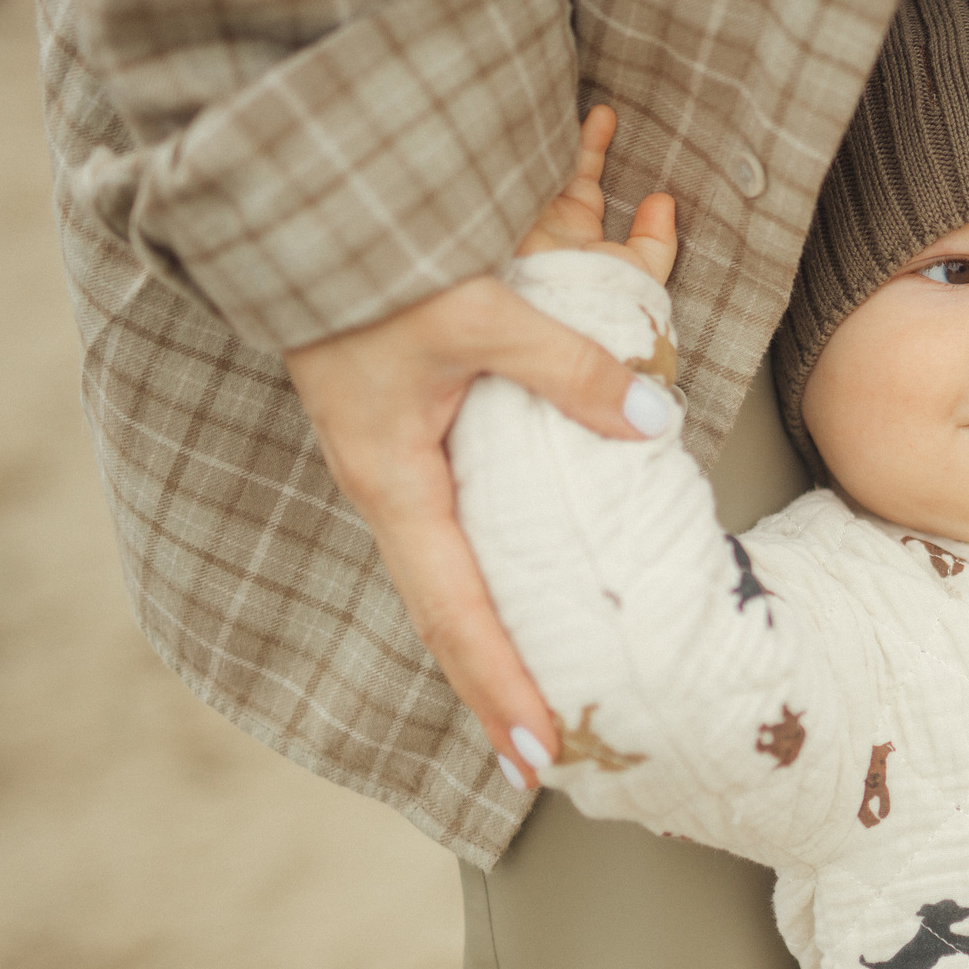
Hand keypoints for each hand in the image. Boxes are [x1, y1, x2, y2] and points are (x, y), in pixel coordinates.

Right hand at [283, 107, 680, 788]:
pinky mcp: (414, 443)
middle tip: (547, 757)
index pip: (458, 612)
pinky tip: (525, 602)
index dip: (500, 685)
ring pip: (454, 580)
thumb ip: (572, 368)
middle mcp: (394, 492)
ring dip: (496, 643)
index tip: (539, 753)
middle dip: (496, 689)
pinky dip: (494, 582)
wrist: (310, 212)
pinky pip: (459, 535)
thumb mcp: (480, 313)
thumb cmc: (381, 265)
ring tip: (543, 700)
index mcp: (397, 481)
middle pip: (452, 616)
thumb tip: (658, 424)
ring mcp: (401, 471)